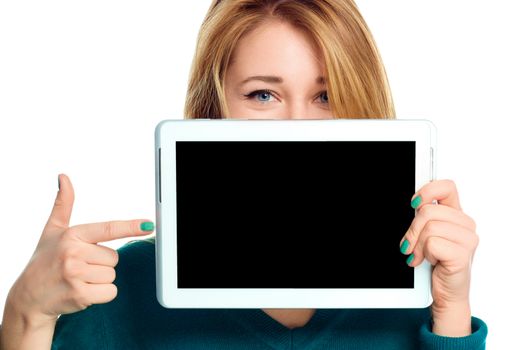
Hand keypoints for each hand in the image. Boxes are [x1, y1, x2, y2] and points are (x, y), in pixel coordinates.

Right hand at [7, 174, 154, 328]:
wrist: (29, 297)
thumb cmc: (45, 260)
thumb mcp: (52, 230)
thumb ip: (63, 204)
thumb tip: (64, 177)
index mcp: (72, 235)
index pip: (108, 229)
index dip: (130, 226)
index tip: (149, 224)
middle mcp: (73, 253)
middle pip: (114, 257)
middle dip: (101, 263)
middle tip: (80, 266)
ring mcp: (76, 275)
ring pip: (112, 275)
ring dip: (100, 280)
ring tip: (79, 279)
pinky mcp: (80, 295)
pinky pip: (110, 292)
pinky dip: (101, 294)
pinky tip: (82, 292)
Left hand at [398, 179, 478, 335]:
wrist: (445, 292)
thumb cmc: (435, 262)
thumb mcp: (426, 235)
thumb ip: (423, 218)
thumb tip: (412, 204)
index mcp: (456, 214)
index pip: (447, 186)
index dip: (427, 191)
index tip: (414, 204)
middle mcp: (465, 223)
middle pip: (428, 211)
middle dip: (412, 230)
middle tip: (410, 245)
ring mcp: (467, 239)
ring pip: (429, 227)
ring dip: (417, 244)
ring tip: (421, 255)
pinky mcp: (463, 254)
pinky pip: (432, 244)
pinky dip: (424, 254)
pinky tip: (430, 262)